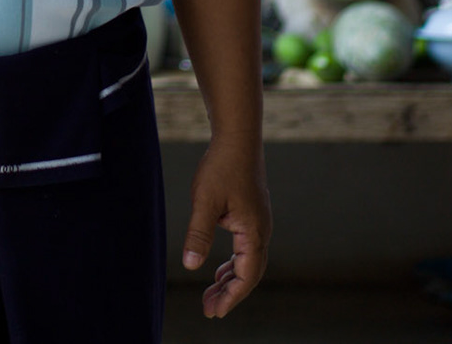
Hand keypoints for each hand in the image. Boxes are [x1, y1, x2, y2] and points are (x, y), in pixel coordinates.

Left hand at [181, 137, 272, 317]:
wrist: (237, 138)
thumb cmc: (222, 166)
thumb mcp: (205, 201)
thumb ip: (198, 234)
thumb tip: (190, 265)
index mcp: (253, 231)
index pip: (246, 275)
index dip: (231, 296)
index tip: (215, 312)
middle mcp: (261, 230)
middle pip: (249, 273)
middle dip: (230, 293)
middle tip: (209, 310)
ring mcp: (258, 223)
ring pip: (248, 262)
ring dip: (230, 280)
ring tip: (211, 295)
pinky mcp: (251, 215)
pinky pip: (245, 249)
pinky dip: (232, 264)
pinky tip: (217, 269)